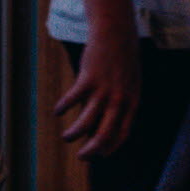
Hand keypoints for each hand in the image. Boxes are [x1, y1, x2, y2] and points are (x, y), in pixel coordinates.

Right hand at [54, 31, 140, 159]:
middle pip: (104, 134)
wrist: (117, 33)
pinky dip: (63, 108)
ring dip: (74, 133)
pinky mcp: (88, 79)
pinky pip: (72, 99)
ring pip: (86, 122)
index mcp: (131, 102)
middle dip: (91, 150)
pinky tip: (58, 111)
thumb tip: (105, 122)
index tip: (99, 154)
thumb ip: (120, 102)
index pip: (122, 134)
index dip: (110, 148)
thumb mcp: (128, 83)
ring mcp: (104, 90)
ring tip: (66, 137)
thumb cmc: (122, 60)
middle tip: (81, 157)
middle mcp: (119, 100)